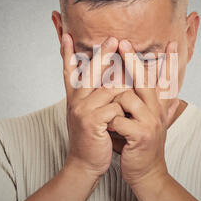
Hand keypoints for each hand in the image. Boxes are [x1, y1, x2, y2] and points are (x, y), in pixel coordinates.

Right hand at [61, 34, 124, 178]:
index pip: (69, 71)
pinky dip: (124, 109)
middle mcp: (76, 101)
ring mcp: (83, 110)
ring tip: (134, 84)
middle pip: (89, 72)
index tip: (66, 35)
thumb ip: (96, 98)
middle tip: (114, 39)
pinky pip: (115, 106)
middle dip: (103, 54)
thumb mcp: (91, 115)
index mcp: (75, 98)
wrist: (85, 164)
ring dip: (124, 86)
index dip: (67, 53)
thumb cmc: (92, 139)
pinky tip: (125, 117)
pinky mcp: (92, 121)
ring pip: (109, 88)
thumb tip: (111, 81)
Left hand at [108, 39, 179, 186]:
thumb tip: (171, 96)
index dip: (170, 61)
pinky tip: (108, 129)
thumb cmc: (142, 145)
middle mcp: (157, 112)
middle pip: (145, 80)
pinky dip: (111, 123)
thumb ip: (154, 107)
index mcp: (158, 107)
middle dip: (133, 60)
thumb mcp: (150, 123)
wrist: (147, 173)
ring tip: (109, 116)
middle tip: (123, 42)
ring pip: (127, 98)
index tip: (171, 42)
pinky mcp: (141, 135)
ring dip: (113, 104)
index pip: (166, 79)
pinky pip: (119, 120)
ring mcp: (150, 123)